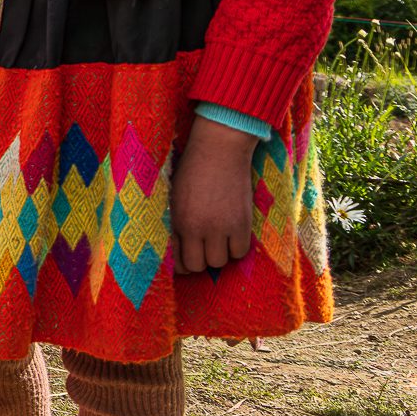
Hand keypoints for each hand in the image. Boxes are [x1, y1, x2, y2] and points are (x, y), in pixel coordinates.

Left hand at [172, 117, 258, 272]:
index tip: (186, 259)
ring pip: (220, 262)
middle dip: (200, 260)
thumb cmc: (192, 170)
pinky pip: (240, 252)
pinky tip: (231, 235)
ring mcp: (221, 226)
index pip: (178, 261)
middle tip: (202, 248)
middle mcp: (198, 228)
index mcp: (178, 221)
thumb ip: (175, 223)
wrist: (219, 149)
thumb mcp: (174, 198)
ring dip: (219, 254)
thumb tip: (176, 248)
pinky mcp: (242, 222)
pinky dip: (236, 248)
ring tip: (217, 239)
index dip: (182, 264)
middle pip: (199, 266)